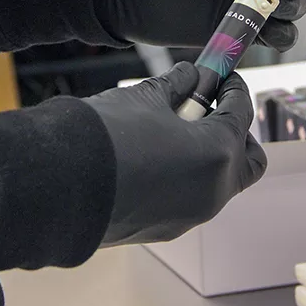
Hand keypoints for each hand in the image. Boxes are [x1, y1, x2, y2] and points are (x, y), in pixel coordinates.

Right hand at [85, 62, 266, 245]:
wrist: (58, 186)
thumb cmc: (105, 137)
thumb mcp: (145, 99)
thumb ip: (177, 85)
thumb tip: (190, 77)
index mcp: (217, 154)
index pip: (241, 113)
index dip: (234, 89)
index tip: (223, 77)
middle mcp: (213, 191)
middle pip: (247, 158)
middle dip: (235, 130)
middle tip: (210, 109)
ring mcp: (192, 215)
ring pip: (220, 181)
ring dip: (210, 153)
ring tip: (175, 130)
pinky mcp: (167, 228)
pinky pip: (193, 197)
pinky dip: (189, 175)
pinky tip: (158, 156)